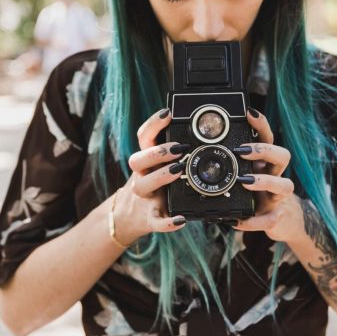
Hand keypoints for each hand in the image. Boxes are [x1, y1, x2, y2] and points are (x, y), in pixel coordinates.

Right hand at [110, 108, 190, 245]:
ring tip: (178, 172)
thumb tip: (205, 128)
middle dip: (157, 152)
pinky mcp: (150, 218)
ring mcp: (144, 197)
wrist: (131, 216)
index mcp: (146, 159)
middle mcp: (141, 175)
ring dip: (160, 177)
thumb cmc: (154, 182)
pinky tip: (180, 219)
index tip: (169, 112)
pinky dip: (167, 222)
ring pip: (143, 186)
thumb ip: (176, 148)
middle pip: (137, 159)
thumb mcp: (160, 164)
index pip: (144, 136)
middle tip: (178, 148)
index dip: (154, 123)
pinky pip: (156, 221)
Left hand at [232, 109, 305, 243]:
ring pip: (285, 185)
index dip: (261, 124)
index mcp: (265, 162)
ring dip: (265, 182)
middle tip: (242, 151)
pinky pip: (268, 219)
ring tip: (245, 182)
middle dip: (264, 151)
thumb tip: (193, 146)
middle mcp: (275, 176)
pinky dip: (253, 221)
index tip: (248, 112)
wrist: (278, 220)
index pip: (267, 138)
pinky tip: (238, 221)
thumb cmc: (256, 192)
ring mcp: (277, 197)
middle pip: (283, 156)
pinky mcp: (275, 217)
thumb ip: (225, 162)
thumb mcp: (242, 173)